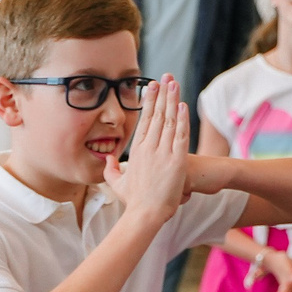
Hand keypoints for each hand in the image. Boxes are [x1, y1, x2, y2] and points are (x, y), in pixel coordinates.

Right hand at [104, 75, 189, 226]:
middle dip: (162, 94)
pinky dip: (182, 119)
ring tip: (175, 83)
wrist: (145, 214)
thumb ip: (111, 169)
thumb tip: (108, 157)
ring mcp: (162, 153)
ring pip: (169, 121)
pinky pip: (180, 135)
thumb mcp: (118, 184)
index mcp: (136, 151)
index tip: (152, 86)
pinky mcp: (176, 160)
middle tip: (166, 76)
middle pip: (156, 115)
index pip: (144, 120)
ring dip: (173, 100)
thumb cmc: (133, 202)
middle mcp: (148, 148)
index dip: (149, 101)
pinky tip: (183, 105)